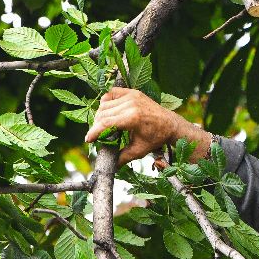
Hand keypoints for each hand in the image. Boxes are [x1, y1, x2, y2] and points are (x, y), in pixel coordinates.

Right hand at [84, 87, 211, 163]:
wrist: (170, 124)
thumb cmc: (156, 137)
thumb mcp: (139, 150)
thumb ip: (123, 157)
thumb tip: (110, 167)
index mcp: (133, 117)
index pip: (106, 123)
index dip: (94, 132)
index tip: (88, 140)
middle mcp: (131, 104)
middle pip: (103, 114)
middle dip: (96, 126)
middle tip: (96, 136)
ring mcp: (132, 96)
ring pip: (105, 104)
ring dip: (100, 115)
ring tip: (102, 127)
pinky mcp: (132, 92)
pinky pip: (111, 94)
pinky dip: (106, 102)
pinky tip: (107, 111)